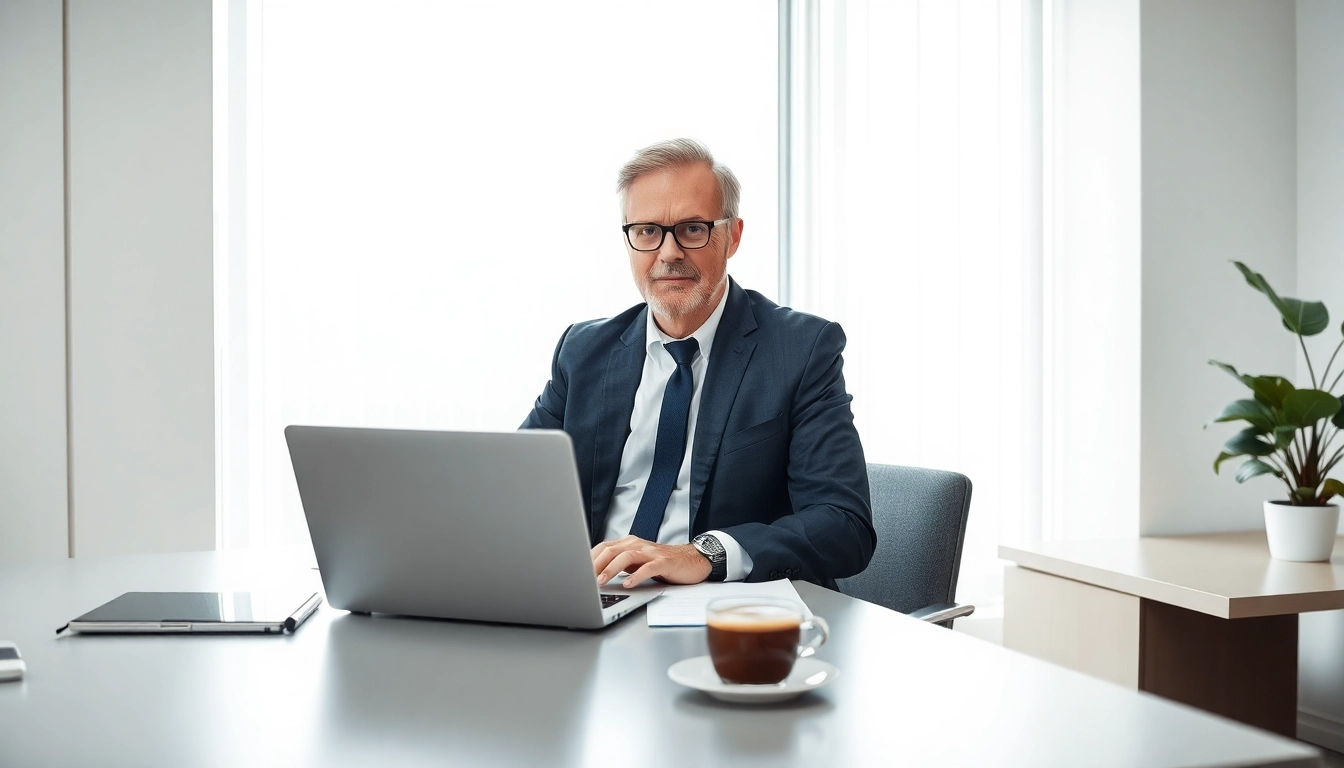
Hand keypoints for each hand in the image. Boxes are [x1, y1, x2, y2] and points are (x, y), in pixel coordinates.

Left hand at [591, 536, 711, 587]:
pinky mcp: (664, 563)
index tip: (577, 571)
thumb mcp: (637, 563)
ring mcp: (651, 553)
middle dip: (595, 564)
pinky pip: (647, 568)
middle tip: (584, 578)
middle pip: (611, 550)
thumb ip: (620, 565)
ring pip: (627, 556)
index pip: (603, 547)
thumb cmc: (662, 564)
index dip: (589, 559)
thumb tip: (596, 576)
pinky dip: (636, 576)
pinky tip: (628, 584)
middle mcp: (638, 545)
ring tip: (602, 581)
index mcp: (629, 544)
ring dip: (611, 569)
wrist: (692, 560)